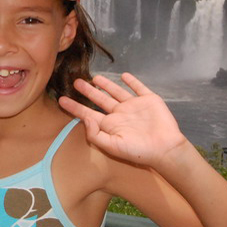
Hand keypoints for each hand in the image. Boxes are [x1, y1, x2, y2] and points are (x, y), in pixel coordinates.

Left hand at [58, 73, 186, 167]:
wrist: (165, 149)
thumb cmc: (138, 151)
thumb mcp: (112, 146)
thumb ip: (95, 133)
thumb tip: (85, 117)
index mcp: (110, 125)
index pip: (88, 113)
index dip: (74, 107)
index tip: (61, 100)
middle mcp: (120, 114)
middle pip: (100, 100)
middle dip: (87, 91)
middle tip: (76, 82)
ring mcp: (134, 106)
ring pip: (116, 92)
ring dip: (106, 84)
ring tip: (95, 77)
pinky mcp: (148, 100)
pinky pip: (138, 88)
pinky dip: (132, 81)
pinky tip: (124, 76)